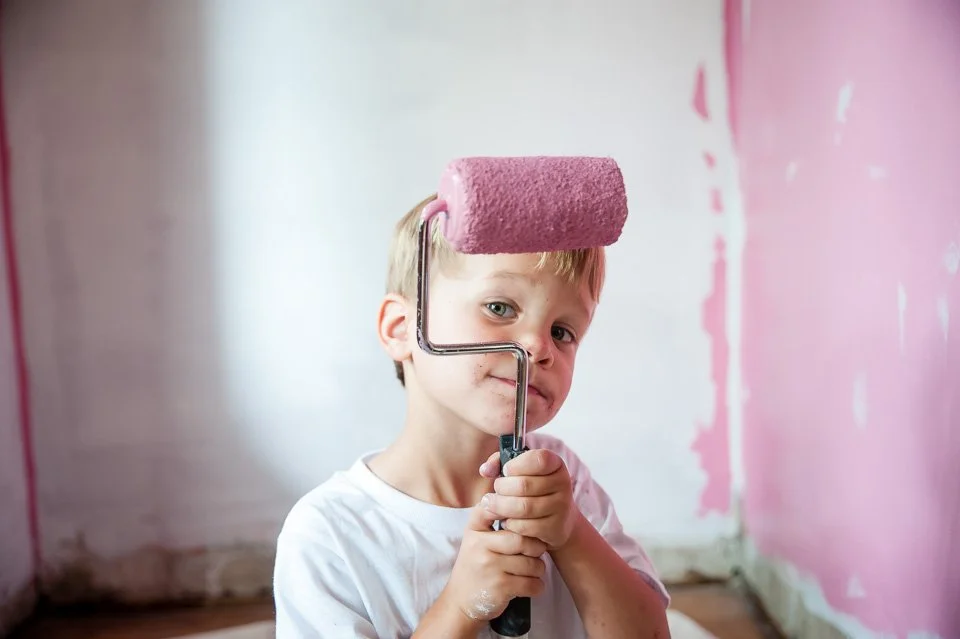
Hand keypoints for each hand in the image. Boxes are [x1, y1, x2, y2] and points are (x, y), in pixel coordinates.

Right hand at [439, 502, 546, 622]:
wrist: (460, 602)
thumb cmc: (476, 566)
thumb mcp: (475, 539)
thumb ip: (492, 520)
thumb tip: (522, 502)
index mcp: (474, 530)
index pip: (496, 509)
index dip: (515, 513)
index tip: (521, 521)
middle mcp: (480, 545)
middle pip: (523, 540)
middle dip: (536, 548)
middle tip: (535, 552)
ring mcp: (490, 567)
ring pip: (532, 563)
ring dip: (538, 569)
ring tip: (531, 570)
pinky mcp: (500, 587)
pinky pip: (533, 583)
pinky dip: (537, 586)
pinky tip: (530, 585)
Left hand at [479, 448, 577, 550]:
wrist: (558, 519)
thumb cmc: (533, 489)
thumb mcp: (520, 471)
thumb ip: (500, 462)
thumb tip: (485, 470)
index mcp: (555, 463)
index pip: (538, 459)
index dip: (517, 465)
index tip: (505, 471)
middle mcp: (563, 483)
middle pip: (524, 485)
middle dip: (501, 488)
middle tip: (493, 492)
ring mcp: (562, 506)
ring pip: (524, 507)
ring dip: (501, 507)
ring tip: (491, 505)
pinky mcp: (556, 527)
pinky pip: (526, 526)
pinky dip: (510, 524)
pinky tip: (505, 520)